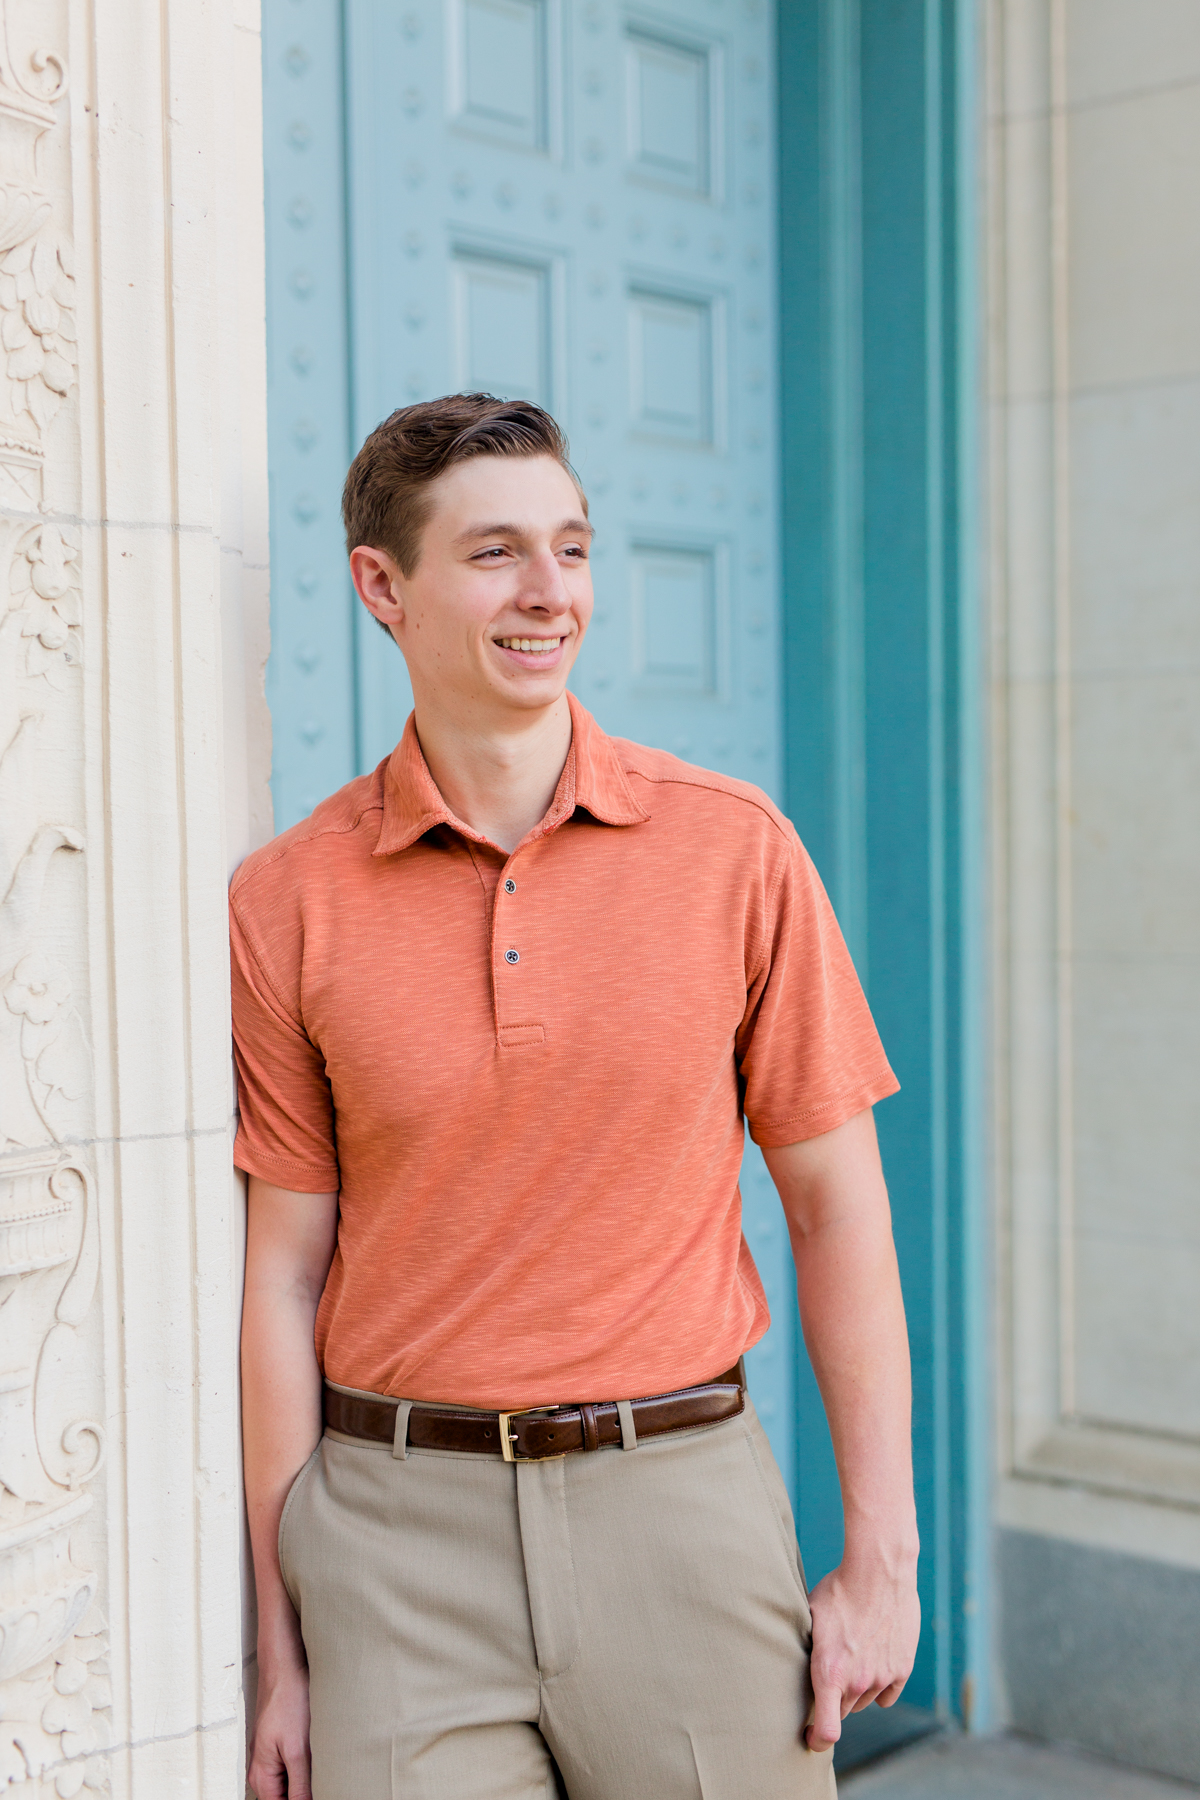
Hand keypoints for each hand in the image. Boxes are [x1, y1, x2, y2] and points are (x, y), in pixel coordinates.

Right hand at [247, 1660, 311, 1798]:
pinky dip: (303, 1768)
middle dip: (301, 1794)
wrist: (284, 1667)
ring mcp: (269, 1755)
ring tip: (319, 1768)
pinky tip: (315, 1756)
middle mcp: (261, 1769)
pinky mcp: (279, 1743)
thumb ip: (299, 1787)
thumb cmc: (287, 1700)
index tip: (318, 1794)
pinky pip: (290, 1767)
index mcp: (261, 1776)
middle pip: (282, 1797)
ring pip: (287, 1783)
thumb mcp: (298, 1750)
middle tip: (319, 1780)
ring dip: (303, 1783)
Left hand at [804, 1555, 920, 1751]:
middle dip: (833, 1699)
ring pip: (864, 1700)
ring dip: (856, 1688)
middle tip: (830, 1671)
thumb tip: (787, 1660)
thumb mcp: (810, 1618)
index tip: (809, 1739)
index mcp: (828, 1673)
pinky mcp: (902, 1669)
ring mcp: (882, 1677)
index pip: (827, 1731)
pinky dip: (880, 1686)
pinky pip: (887, 1695)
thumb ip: (808, 1649)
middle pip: (842, 1710)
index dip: (816, 1741)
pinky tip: (872, 1661)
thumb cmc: (838, 1590)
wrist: (878, 1571)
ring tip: (851, 1655)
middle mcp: (857, 1682)